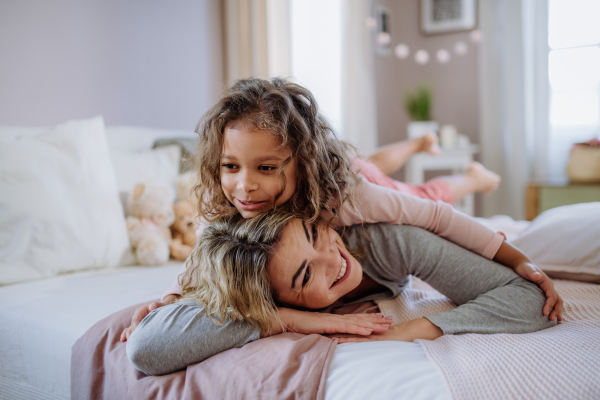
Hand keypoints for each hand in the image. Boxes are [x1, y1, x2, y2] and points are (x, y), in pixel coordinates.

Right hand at [119, 294, 179, 341]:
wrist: (162, 311)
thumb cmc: (161, 308)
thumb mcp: (161, 305)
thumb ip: (157, 305)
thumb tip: (151, 306)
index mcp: (141, 310)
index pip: (136, 318)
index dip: (136, 325)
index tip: (137, 331)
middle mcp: (137, 316)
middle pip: (132, 325)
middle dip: (132, 332)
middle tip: (134, 340)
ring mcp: (136, 323)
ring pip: (130, 329)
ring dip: (129, 335)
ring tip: (130, 342)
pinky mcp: (136, 327)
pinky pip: (129, 331)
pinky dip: (126, 335)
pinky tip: (123, 340)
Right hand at [268, 308, 393, 337]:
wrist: (290, 319)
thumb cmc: (303, 324)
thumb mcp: (319, 327)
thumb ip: (329, 329)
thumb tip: (337, 333)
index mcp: (336, 318)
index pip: (357, 318)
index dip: (370, 318)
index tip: (382, 318)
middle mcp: (338, 317)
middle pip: (361, 319)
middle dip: (377, 320)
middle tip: (391, 320)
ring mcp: (335, 320)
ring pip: (358, 323)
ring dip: (372, 324)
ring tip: (385, 326)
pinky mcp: (330, 325)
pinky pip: (347, 328)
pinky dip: (359, 329)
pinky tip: (368, 331)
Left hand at [331, 318, 442, 343]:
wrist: (410, 331)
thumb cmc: (398, 335)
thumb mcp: (382, 334)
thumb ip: (374, 333)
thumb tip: (367, 336)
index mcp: (367, 328)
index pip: (350, 326)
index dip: (338, 326)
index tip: (326, 327)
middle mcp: (366, 330)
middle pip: (347, 328)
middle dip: (334, 329)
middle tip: (320, 328)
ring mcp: (369, 333)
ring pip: (350, 333)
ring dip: (337, 333)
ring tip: (324, 334)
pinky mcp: (372, 338)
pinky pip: (358, 339)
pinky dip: (348, 339)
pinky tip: (338, 340)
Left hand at [513, 262, 562, 321]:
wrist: (523, 264)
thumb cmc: (525, 268)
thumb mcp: (527, 269)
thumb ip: (532, 273)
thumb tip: (537, 275)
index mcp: (547, 283)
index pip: (552, 296)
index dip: (549, 305)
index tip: (544, 313)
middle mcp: (550, 287)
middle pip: (557, 300)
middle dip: (556, 310)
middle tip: (551, 319)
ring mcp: (548, 289)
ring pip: (556, 302)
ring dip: (557, 310)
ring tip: (555, 320)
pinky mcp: (544, 292)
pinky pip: (551, 301)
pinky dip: (553, 308)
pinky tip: (551, 314)